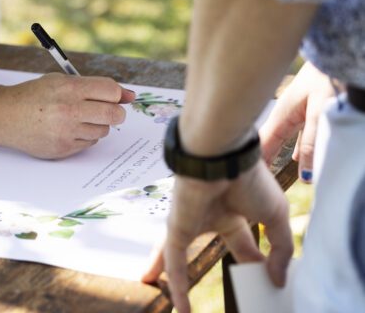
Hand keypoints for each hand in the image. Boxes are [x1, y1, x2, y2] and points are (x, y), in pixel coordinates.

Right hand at [0, 73, 134, 158]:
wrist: (5, 115)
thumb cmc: (35, 95)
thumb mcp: (60, 81)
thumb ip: (93, 86)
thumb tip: (129, 95)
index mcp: (69, 87)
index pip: (111, 90)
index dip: (118, 94)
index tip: (116, 96)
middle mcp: (69, 109)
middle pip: (114, 113)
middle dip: (116, 112)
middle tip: (108, 110)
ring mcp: (66, 131)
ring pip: (103, 130)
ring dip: (98, 124)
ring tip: (80, 117)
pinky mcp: (63, 148)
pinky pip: (90, 143)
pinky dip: (85, 135)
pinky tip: (69, 128)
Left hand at [141, 161, 292, 312]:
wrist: (223, 157)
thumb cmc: (250, 179)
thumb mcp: (276, 216)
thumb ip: (280, 249)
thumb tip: (279, 280)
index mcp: (238, 210)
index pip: (248, 245)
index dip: (259, 265)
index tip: (271, 284)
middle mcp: (213, 215)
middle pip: (219, 249)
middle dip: (228, 272)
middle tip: (240, 299)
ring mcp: (192, 221)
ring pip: (183, 255)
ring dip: (180, 280)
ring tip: (182, 308)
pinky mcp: (177, 226)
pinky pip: (174, 260)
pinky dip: (177, 284)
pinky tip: (182, 308)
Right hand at [260, 61, 336, 182]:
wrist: (334, 57)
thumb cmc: (326, 79)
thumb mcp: (318, 113)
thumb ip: (311, 142)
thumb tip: (306, 175)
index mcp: (281, 114)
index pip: (262, 146)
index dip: (255, 165)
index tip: (247, 186)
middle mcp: (283, 114)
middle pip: (267, 143)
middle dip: (262, 163)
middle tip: (255, 188)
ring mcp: (292, 111)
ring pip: (280, 139)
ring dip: (276, 156)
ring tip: (271, 177)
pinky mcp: (303, 110)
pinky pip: (292, 135)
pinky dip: (293, 148)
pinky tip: (294, 158)